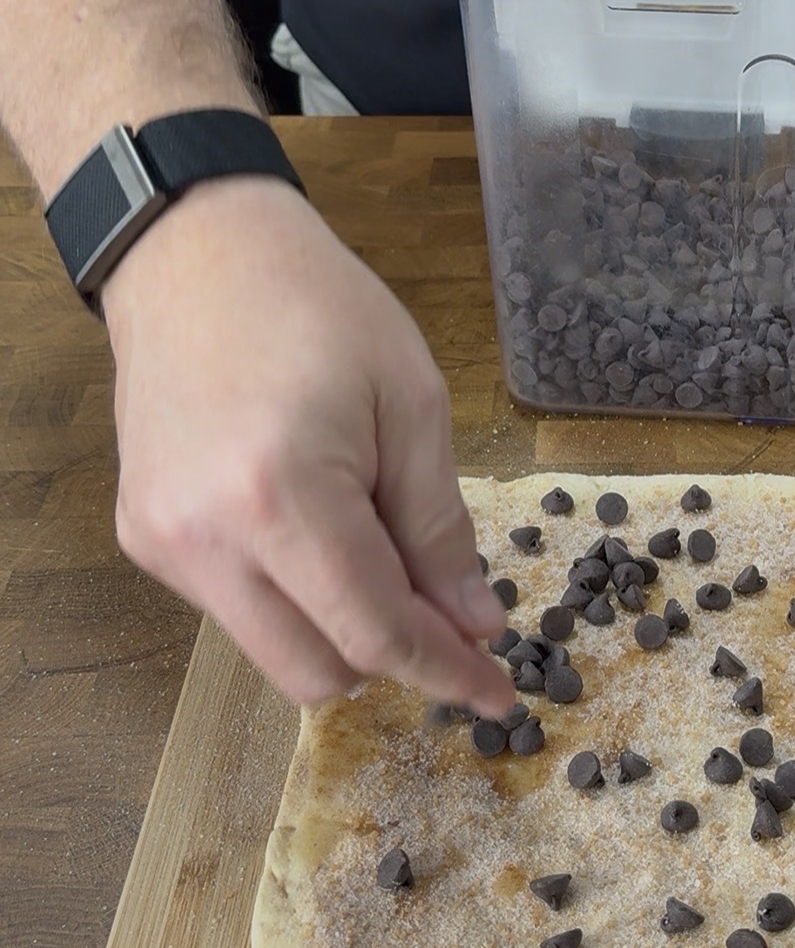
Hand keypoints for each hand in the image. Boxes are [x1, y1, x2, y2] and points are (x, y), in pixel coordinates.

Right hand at [102, 176, 512, 712]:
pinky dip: (291, 599)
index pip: (375, 632)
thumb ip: (440, 530)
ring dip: (339, 632)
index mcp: (282, 496)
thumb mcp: (413, 405)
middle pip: (318, 671)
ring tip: (368, 545)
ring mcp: (166, 545)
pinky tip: (309, 527)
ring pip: (274, 655)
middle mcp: (207, 538)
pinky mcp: (146, 541)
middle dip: (391, 657)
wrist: (193, 252)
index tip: (496, 695)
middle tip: (441, 608)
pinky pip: (235, 614)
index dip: (445, 673)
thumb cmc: (317, 308)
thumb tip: (475, 628)